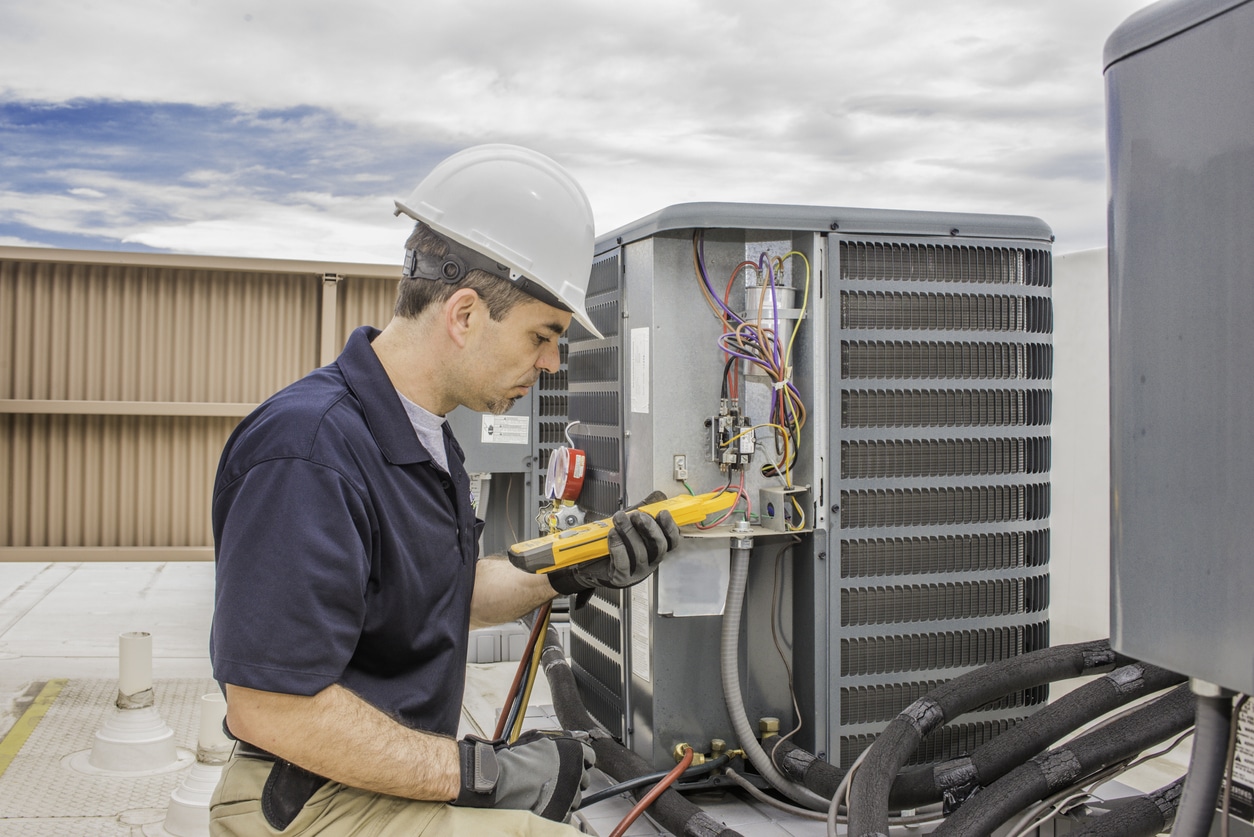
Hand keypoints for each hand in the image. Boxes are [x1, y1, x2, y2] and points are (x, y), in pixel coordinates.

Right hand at [454, 730, 594, 820]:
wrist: (501, 781)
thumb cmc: (516, 759)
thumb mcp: (540, 739)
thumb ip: (560, 739)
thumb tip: (572, 738)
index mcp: (575, 752)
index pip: (590, 756)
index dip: (579, 759)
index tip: (572, 762)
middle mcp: (577, 773)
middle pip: (584, 778)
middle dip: (573, 778)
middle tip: (555, 777)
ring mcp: (571, 795)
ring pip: (576, 798)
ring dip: (565, 795)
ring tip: (546, 790)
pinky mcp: (562, 814)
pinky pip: (567, 814)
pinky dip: (559, 810)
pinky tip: (544, 803)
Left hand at [549, 495, 680, 593]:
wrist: (589, 561)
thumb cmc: (612, 543)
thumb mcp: (630, 524)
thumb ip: (645, 510)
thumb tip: (658, 496)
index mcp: (655, 549)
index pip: (672, 541)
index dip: (670, 527)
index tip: (662, 512)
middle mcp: (650, 562)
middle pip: (659, 547)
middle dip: (649, 528)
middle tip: (638, 515)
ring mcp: (637, 572)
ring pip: (640, 553)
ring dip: (629, 533)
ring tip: (619, 519)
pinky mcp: (621, 577)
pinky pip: (623, 563)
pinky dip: (618, 546)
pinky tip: (612, 535)